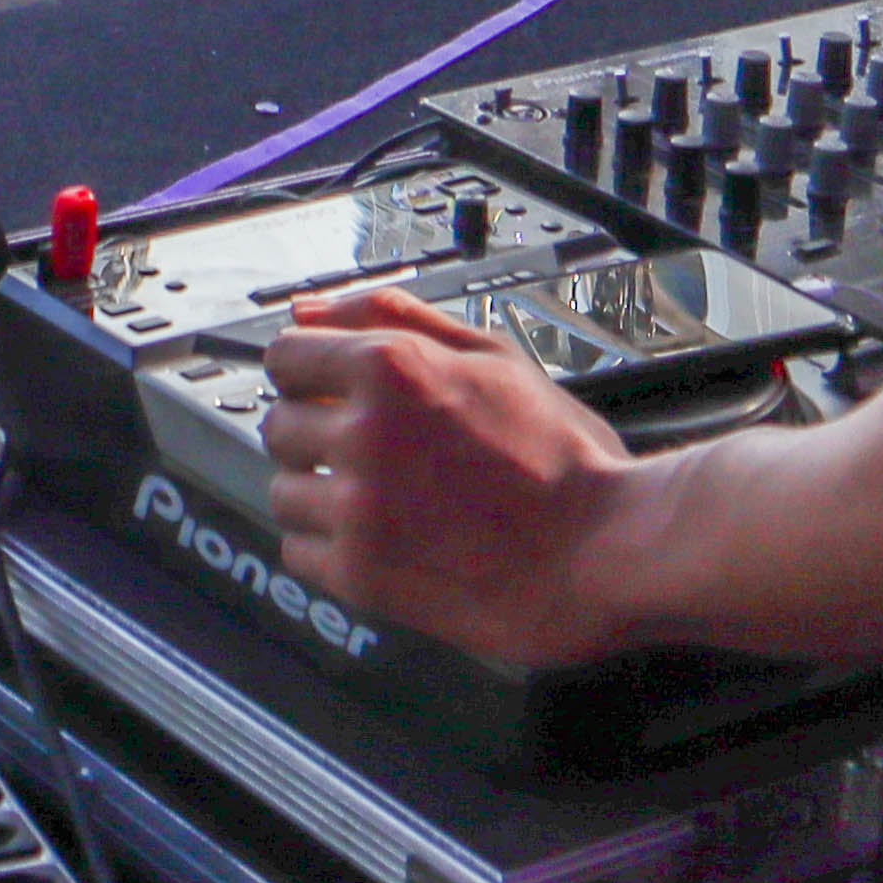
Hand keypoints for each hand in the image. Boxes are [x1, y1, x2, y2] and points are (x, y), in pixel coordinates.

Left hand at [255, 286, 646, 670]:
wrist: (605, 552)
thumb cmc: (560, 458)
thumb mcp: (491, 356)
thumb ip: (393, 317)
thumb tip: (310, 307)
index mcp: (392, 368)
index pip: (286, 357)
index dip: (308, 373)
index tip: (326, 392)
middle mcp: (365, 435)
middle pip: (277, 425)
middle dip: (314, 433)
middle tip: (366, 451)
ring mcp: (360, 509)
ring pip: (282, 491)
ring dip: (318, 493)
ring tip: (379, 500)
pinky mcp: (363, 575)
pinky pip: (297, 553)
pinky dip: (327, 548)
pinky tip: (378, 540)